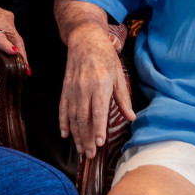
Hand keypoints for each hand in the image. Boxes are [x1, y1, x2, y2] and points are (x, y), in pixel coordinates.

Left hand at [0, 0, 26, 69]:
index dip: (6, 45)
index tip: (14, 54)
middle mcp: (0, 17)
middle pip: (15, 38)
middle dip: (22, 55)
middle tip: (26, 72)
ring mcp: (7, 16)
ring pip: (17, 37)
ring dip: (20, 52)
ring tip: (23, 67)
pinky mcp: (9, 17)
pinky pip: (15, 34)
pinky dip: (16, 45)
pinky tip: (15, 56)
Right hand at [58, 22, 134, 158]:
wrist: (85, 40)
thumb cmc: (105, 57)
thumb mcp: (119, 75)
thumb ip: (123, 98)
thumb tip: (131, 117)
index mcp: (100, 85)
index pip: (99, 111)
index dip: (99, 128)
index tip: (100, 143)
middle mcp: (84, 88)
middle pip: (84, 118)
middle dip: (86, 138)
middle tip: (89, 154)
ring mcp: (73, 89)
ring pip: (73, 116)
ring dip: (76, 135)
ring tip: (80, 149)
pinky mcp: (65, 88)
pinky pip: (62, 108)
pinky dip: (63, 122)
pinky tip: (65, 134)